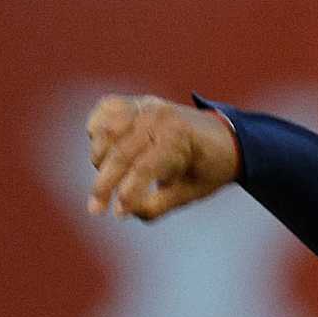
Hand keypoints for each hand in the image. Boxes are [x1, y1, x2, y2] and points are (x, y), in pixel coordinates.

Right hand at [86, 94, 240, 221]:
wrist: (222, 138)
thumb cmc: (205, 170)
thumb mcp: (188, 194)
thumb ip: (155, 206)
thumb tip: (122, 210)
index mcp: (180, 140)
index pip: (143, 168)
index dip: (127, 193)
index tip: (118, 215)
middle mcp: (160, 118)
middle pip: (120, 153)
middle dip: (103, 185)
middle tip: (95, 210)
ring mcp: (146, 106)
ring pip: (107, 131)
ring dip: (99, 159)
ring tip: (108, 179)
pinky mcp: (135, 101)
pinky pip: (104, 111)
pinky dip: (97, 131)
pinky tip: (105, 151)